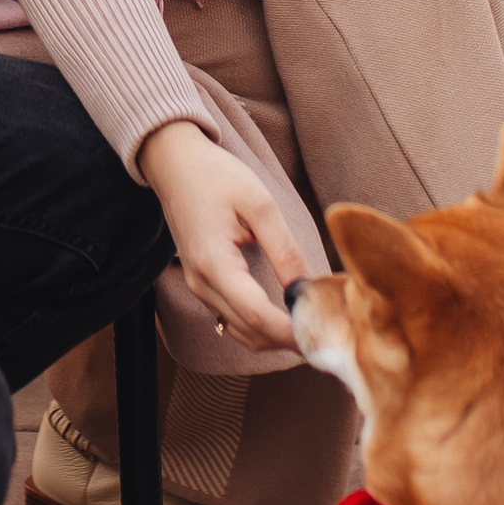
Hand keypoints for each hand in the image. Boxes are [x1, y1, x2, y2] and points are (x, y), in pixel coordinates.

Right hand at [137, 119, 304, 349]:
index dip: (293, 332)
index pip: (258, 316)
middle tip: (328, 331)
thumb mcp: (260, 205)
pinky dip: (261, 327)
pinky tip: (286, 318)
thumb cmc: (216, 177)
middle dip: (290, 339)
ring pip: (242, 332)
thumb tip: (305, 289)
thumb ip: (284, 250)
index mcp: (215, 264)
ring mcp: (199, 287)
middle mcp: (202, 284)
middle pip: (251, 332)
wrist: (175, 164)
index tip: (325, 334)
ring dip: (276, 338)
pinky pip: (233, 320)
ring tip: (312, 326)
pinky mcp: (202, 285)